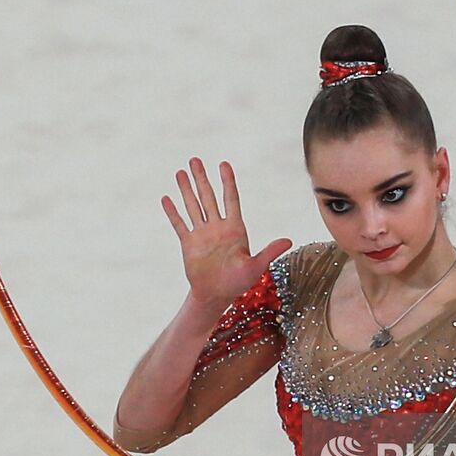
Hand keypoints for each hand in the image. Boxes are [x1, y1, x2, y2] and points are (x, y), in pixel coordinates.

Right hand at [161, 157, 291, 311]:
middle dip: (202, 178)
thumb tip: (289, 240)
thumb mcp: (256, 267)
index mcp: (235, 228)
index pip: (230, 199)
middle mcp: (217, 227)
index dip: (227, 181)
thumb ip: (269, 251)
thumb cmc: (238, 282)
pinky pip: (180, 224)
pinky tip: (166, 198)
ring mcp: (202, 234)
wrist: (216, 295)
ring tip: (180, 172)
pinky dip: (173, 212)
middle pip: (208, 197)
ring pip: (193, 206)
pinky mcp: (189, 243)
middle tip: (195, 159)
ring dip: (186, 190)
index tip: (223, 164)